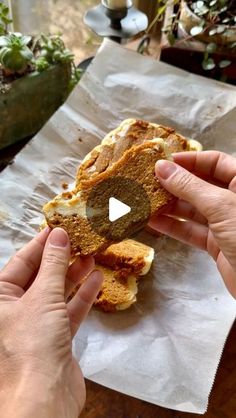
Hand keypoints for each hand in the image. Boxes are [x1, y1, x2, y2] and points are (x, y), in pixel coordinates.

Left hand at [0, 227, 102, 417]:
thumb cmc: (31, 345)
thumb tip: (59, 235)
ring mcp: (36, 325)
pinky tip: (96, 279)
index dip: (41, 244)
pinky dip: (82, 296)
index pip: (22, 262)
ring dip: (74, 275)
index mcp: (0, 298)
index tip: (60, 228)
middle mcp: (15, 310)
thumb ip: (53, 265)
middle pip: (40, 276)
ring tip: (91, 256)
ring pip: (57, 293)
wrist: (44, 398)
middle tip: (81, 241)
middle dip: (61, 259)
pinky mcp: (55, 339)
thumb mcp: (43, 297)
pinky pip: (69, 311)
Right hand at [149, 151, 235, 297]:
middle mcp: (233, 200)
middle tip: (150, 181)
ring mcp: (225, 223)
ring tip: (146, 200)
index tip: (166, 161)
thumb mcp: (220, 205)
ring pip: (193, 209)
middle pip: (201, 185)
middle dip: (176, 184)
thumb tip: (162, 167)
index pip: (216, 162)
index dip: (191, 160)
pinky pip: (191, 231)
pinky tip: (153, 221)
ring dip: (170, 206)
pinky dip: (173, 226)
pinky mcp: (216, 244)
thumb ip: (189, 186)